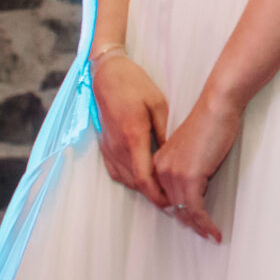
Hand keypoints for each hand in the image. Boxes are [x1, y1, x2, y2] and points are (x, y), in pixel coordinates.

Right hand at [91, 52, 169, 207]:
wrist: (107, 76)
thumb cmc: (135, 85)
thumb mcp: (158, 105)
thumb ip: (165, 132)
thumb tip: (174, 156)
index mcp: (133, 137)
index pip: (144, 178)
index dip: (158, 195)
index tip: (173, 203)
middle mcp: (118, 147)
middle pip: (136, 183)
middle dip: (154, 195)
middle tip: (175, 201)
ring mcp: (109, 148)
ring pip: (126, 180)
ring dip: (143, 189)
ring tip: (162, 192)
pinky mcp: (104, 147)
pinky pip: (117, 172)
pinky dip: (131, 180)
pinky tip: (144, 178)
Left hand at [152, 93, 242, 242]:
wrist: (217, 107)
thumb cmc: (210, 123)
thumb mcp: (192, 150)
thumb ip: (188, 169)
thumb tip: (196, 190)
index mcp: (159, 162)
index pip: (165, 197)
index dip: (179, 212)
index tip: (192, 222)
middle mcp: (161, 170)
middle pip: (174, 207)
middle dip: (190, 222)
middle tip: (204, 233)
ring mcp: (173, 174)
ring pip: (184, 211)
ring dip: (199, 227)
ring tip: (211, 234)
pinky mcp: (190, 178)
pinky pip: (195, 209)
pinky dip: (205, 223)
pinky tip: (214, 231)